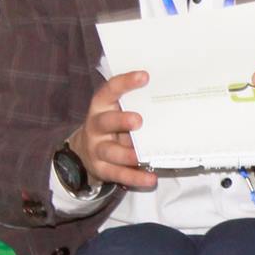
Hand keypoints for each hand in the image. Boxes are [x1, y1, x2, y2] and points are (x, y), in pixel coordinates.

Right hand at [67, 71, 157, 192]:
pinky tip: (150, 178)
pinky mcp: (101, 169)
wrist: (85, 152)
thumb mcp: (117, 112)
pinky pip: (118, 174)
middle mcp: (96, 126)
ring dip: (126, 154)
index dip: (125, 83)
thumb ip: (135, 106)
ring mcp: (97, 148)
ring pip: (109, 151)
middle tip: (138, 120)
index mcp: (101, 107)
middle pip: (104, 122)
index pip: (109, 91)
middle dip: (120, 120)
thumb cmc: (112, 127)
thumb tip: (169, 97)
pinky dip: (134, 177)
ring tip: (141, 156)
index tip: (144, 76)